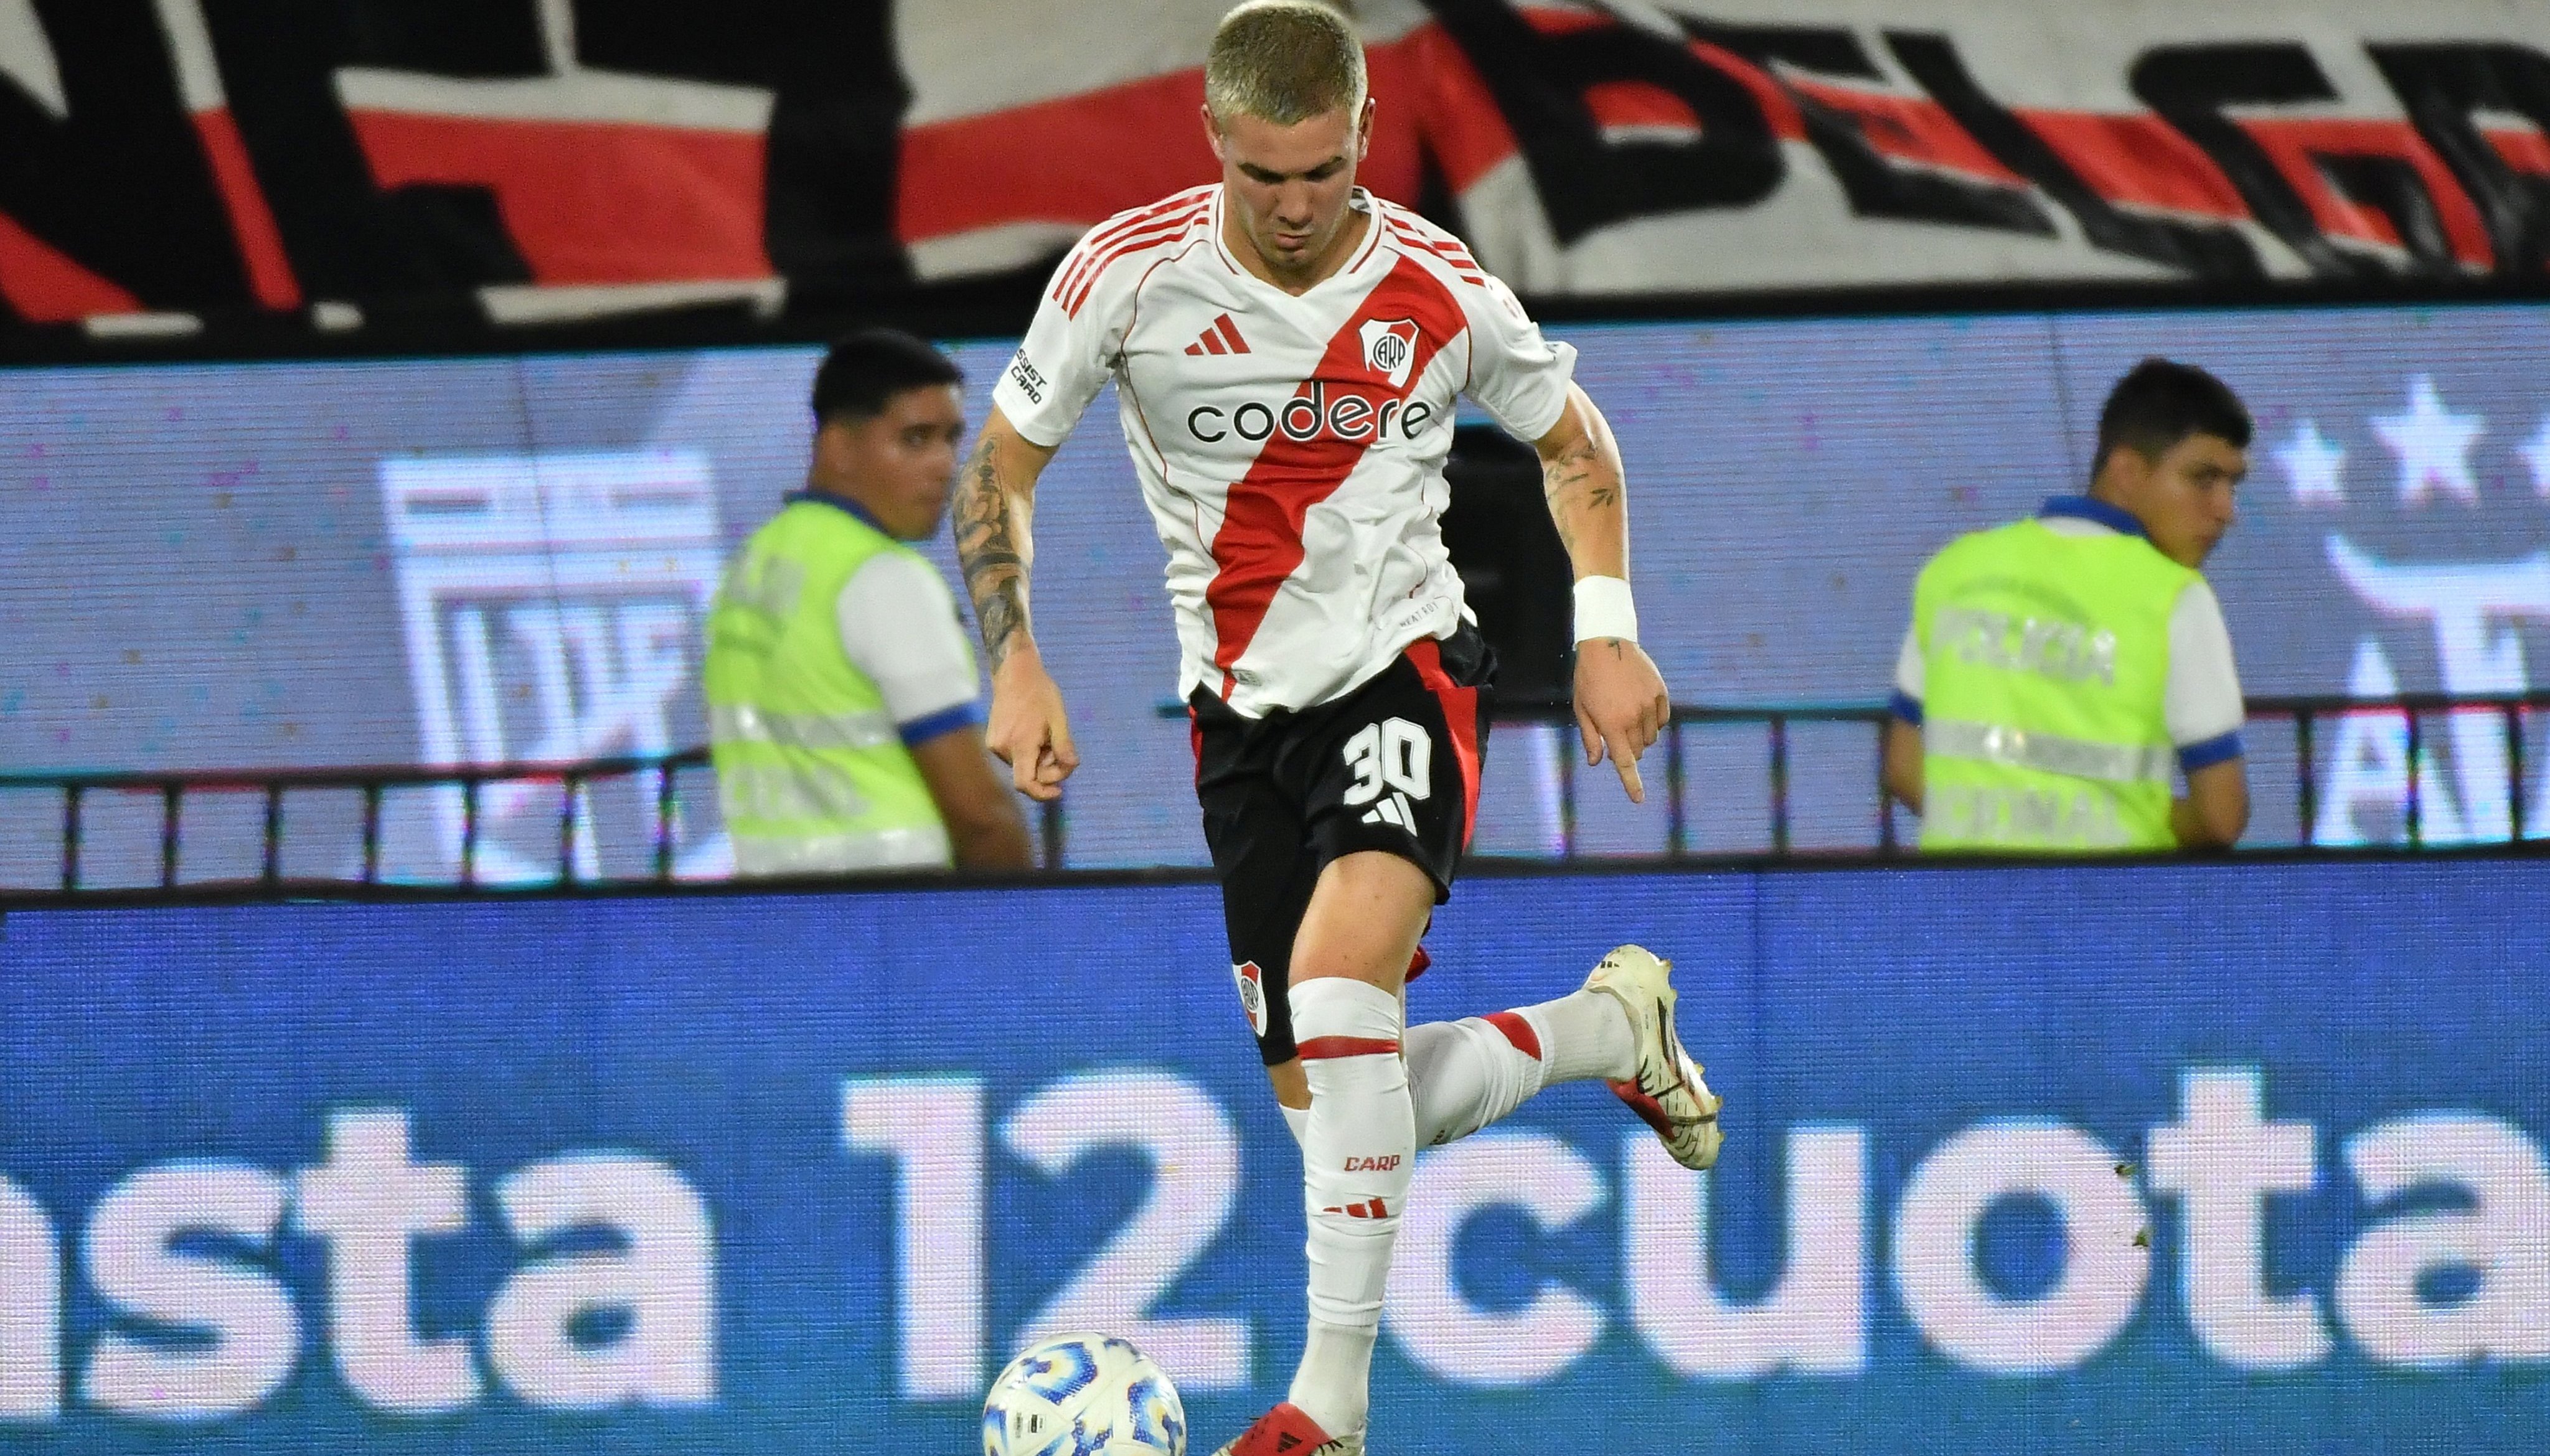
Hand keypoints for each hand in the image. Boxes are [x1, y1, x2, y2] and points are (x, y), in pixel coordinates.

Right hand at [986, 644, 1078, 801]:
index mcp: (1019, 745)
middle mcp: (1002, 749)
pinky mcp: (992, 740)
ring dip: (1039, 759)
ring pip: (1022, 765)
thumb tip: (1073, 766)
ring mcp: (995, 745)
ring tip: (1047, 736)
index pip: (1026, 784)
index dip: (1042, 794)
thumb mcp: (1058, 718)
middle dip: (1048, 769)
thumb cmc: (1040, 692)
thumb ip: (1064, 746)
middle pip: (1027, 775)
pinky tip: (1036, 735)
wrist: (1014, 673)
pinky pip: (1015, 756)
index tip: (1059, 791)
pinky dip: (1029, 752)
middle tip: (1061, 750)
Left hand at [1574, 638, 1669, 803]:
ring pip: (1651, 737)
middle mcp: (1633, 717)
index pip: (1624, 762)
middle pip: (1638, 750)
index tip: (1639, 800)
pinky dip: (1653, 720)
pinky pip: (1662, 719)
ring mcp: (1649, 704)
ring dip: (1640, 734)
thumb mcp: (1581, 708)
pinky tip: (1640, 704)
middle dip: (1628, 748)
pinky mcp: (1661, 693)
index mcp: (1611, 724)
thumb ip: (1590, 737)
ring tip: (1626, 712)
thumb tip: (1597, 762)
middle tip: (1615, 729)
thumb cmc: (1588, 678)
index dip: (1632, 783)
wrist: (1606, 643)